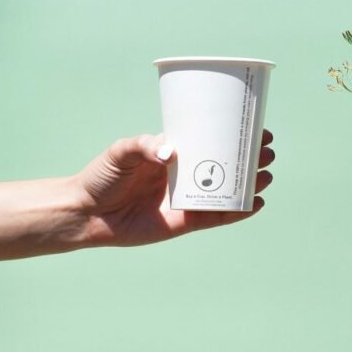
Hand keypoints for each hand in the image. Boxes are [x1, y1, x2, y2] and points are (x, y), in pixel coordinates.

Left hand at [75, 130, 274, 246]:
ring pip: (227, 191)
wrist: (85, 211)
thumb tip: (171, 152)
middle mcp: (186, 175)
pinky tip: (255, 205)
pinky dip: (236, 212)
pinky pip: (216, 217)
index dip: (236, 137)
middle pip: (227, 166)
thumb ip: (145, 146)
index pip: (213, 142)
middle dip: (250, 159)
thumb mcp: (122, 151)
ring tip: (266, 175)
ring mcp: (187, 199)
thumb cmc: (102, 175)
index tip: (258, 130)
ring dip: (249, 184)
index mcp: (176, 153)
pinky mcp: (184, 222)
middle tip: (267, 153)